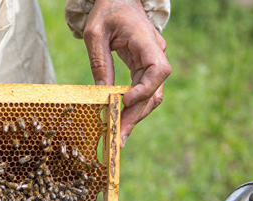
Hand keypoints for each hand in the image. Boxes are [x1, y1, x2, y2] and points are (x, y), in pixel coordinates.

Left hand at [83, 0, 170, 146]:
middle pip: (155, 90)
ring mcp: (152, 61)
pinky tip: (121, 121)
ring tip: (120, 135)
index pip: (158, 70)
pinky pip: (144, 90)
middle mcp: (155, 53)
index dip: (145, 89)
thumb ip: (99, 63)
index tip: (125, 101)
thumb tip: (101, 94)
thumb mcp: (95, 34)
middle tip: (120, 136)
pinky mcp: (144, 66)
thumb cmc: (106, 11)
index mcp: (146, 41)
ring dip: (137, 116)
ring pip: (152, 95)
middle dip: (137, 115)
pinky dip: (134, 107)